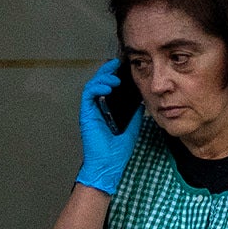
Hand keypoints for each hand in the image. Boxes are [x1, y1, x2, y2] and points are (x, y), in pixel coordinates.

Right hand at [74, 59, 136, 194]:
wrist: (109, 164)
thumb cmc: (118, 149)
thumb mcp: (133, 124)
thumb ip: (135, 110)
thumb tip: (141, 98)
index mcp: (107, 109)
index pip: (108, 86)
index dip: (113, 74)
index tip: (123, 67)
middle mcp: (97, 107)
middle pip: (99, 82)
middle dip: (107, 71)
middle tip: (117, 64)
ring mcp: (91, 110)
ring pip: (93, 85)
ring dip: (103, 78)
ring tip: (115, 78)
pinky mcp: (86, 114)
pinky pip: (88, 95)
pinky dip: (97, 88)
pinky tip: (108, 88)